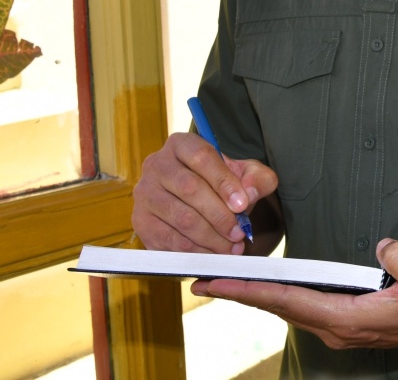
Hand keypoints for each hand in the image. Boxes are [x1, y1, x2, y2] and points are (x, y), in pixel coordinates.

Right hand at [132, 132, 278, 253]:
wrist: (200, 199)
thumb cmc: (224, 183)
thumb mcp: (246, 174)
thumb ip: (257, 179)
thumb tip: (248, 194)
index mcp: (182, 144)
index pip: (202, 158)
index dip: (224, 182)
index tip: (243, 205)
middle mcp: (157, 164)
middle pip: (189, 188)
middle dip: (219, 215)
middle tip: (239, 233)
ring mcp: (144, 193)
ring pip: (179, 218)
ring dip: (209, 237)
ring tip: (231, 247)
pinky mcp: (140, 221)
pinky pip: (168, 240)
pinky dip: (194, 251)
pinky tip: (213, 254)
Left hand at [192, 239, 397, 349]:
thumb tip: (383, 245)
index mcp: (349, 319)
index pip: (290, 301)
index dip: (252, 291)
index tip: (218, 283)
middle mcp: (337, 328)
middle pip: (280, 308)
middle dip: (241, 294)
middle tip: (202, 280)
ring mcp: (340, 328)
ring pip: (289, 310)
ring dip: (258, 297)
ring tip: (227, 281)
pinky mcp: (346, 323)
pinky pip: (303, 309)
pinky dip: (279, 298)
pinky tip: (269, 289)